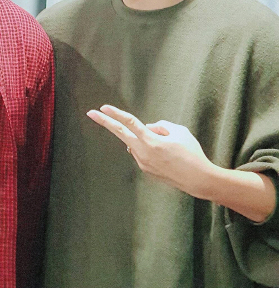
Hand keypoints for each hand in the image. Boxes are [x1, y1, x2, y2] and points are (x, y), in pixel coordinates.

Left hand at [87, 104, 215, 197]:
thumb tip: (148, 127)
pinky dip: (148, 147)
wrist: (198, 180)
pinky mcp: (146, 170)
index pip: (130, 123)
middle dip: (105, 122)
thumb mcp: (180, 132)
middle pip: (120, 133)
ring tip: (169, 146)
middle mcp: (143, 152)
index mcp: (152, 141)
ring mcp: (143, 163)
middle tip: (90, 113)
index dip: (116, 113)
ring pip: (136, 143)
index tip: (103, 107)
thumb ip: (161, 125)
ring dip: (143, 137)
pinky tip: (165, 154)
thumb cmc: (192, 153)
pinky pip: (142, 152)